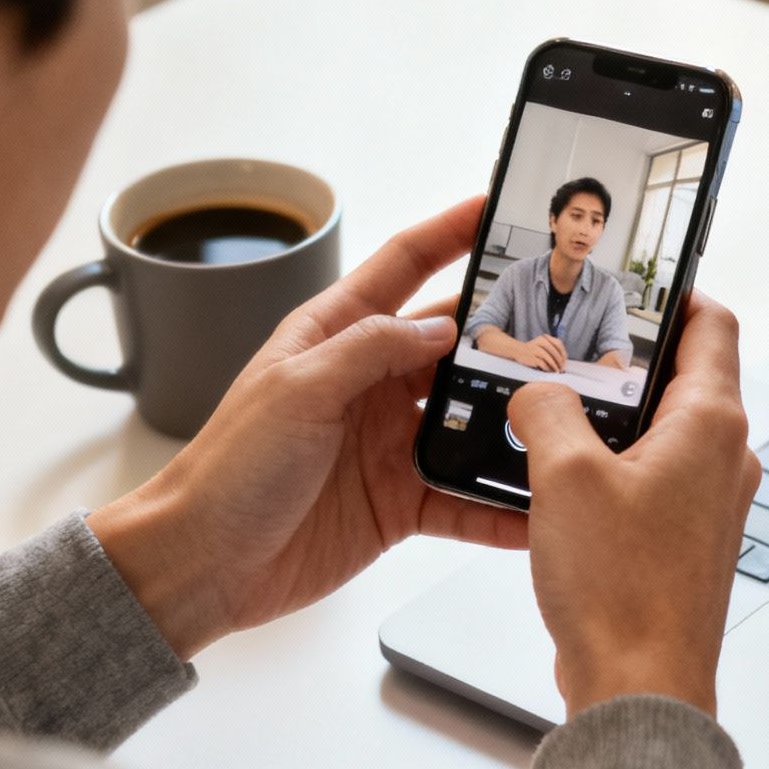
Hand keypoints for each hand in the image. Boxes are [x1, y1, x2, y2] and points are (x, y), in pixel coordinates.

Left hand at [88, 198, 527, 657]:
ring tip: (564, 419)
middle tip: (564, 329)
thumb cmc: (228, 470)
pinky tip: (534, 508)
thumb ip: (370, 348)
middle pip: (452, 345)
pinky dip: (498, 505)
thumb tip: (440, 326)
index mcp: (333, 336)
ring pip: (469, 421)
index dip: (449, 232)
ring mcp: (387, 442)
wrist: (203, 563)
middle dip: (505, 336)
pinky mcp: (400, 501)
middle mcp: (367, 383)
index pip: (402, 266)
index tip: (497, 205)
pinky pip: (462, 497)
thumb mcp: (298, 388)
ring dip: (512, 422)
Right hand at [508, 292, 760, 716]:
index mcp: (711, 425)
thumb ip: (545, 410)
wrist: (640, 691)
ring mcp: (707, 504)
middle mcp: (724, 460)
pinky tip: (558, 482)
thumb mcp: (563, 476)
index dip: (674, 292)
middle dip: (625, 360)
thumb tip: (536, 392)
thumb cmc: (623, 593)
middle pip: (683, 378)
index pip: (712, 323)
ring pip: (662, 433)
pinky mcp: (683, 543)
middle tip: (571, 345)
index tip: (636, 280)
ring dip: (611, 419)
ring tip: (553, 413)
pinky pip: (649, 483)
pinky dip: (610, 469)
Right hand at [519, 333, 567, 372]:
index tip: (564, 359)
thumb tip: (563, 358)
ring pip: (550, 359)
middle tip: (561, 367)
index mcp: (544, 337)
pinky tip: (549, 370)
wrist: (517, 350)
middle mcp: (541, 342)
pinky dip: (548, 368)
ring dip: (555, 366)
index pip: (558, 343)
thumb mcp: (541, 343)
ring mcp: (537, 350)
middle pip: (555, 352)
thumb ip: (552, 346)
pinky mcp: (533, 358)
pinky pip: (544, 364)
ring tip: (556, 370)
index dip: (563, 352)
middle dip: (560, 361)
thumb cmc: (532, 349)